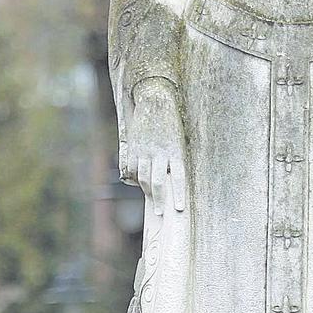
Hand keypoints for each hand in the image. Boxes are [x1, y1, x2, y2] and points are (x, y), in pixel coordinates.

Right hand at [120, 78, 186, 212]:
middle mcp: (160, 152)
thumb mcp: (178, 140)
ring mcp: (145, 151)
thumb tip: (169, 181)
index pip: (178, 177)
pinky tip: (139, 182)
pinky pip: (133, 168)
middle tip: (160, 213)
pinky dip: (135, 177)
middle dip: (159, 200)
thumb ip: (174, 160)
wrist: (154, 100)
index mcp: (175, 151)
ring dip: (147, 191)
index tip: (179, 209)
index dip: (178, 194)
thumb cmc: (171, 123)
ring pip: (144, 177)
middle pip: (158, 182)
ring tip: (153, 200)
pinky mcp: (134, 148)